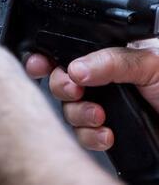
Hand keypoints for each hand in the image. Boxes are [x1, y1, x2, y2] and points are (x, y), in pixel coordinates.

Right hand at [25, 40, 158, 150]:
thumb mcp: (150, 62)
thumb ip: (111, 60)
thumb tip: (75, 66)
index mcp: (111, 54)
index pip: (70, 50)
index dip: (49, 56)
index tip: (40, 63)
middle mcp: (104, 80)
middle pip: (62, 80)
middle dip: (63, 87)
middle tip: (75, 90)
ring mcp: (106, 106)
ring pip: (70, 110)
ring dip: (79, 115)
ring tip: (99, 117)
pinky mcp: (110, 131)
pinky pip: (84, 135)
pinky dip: (91, 137)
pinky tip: (107, 135)